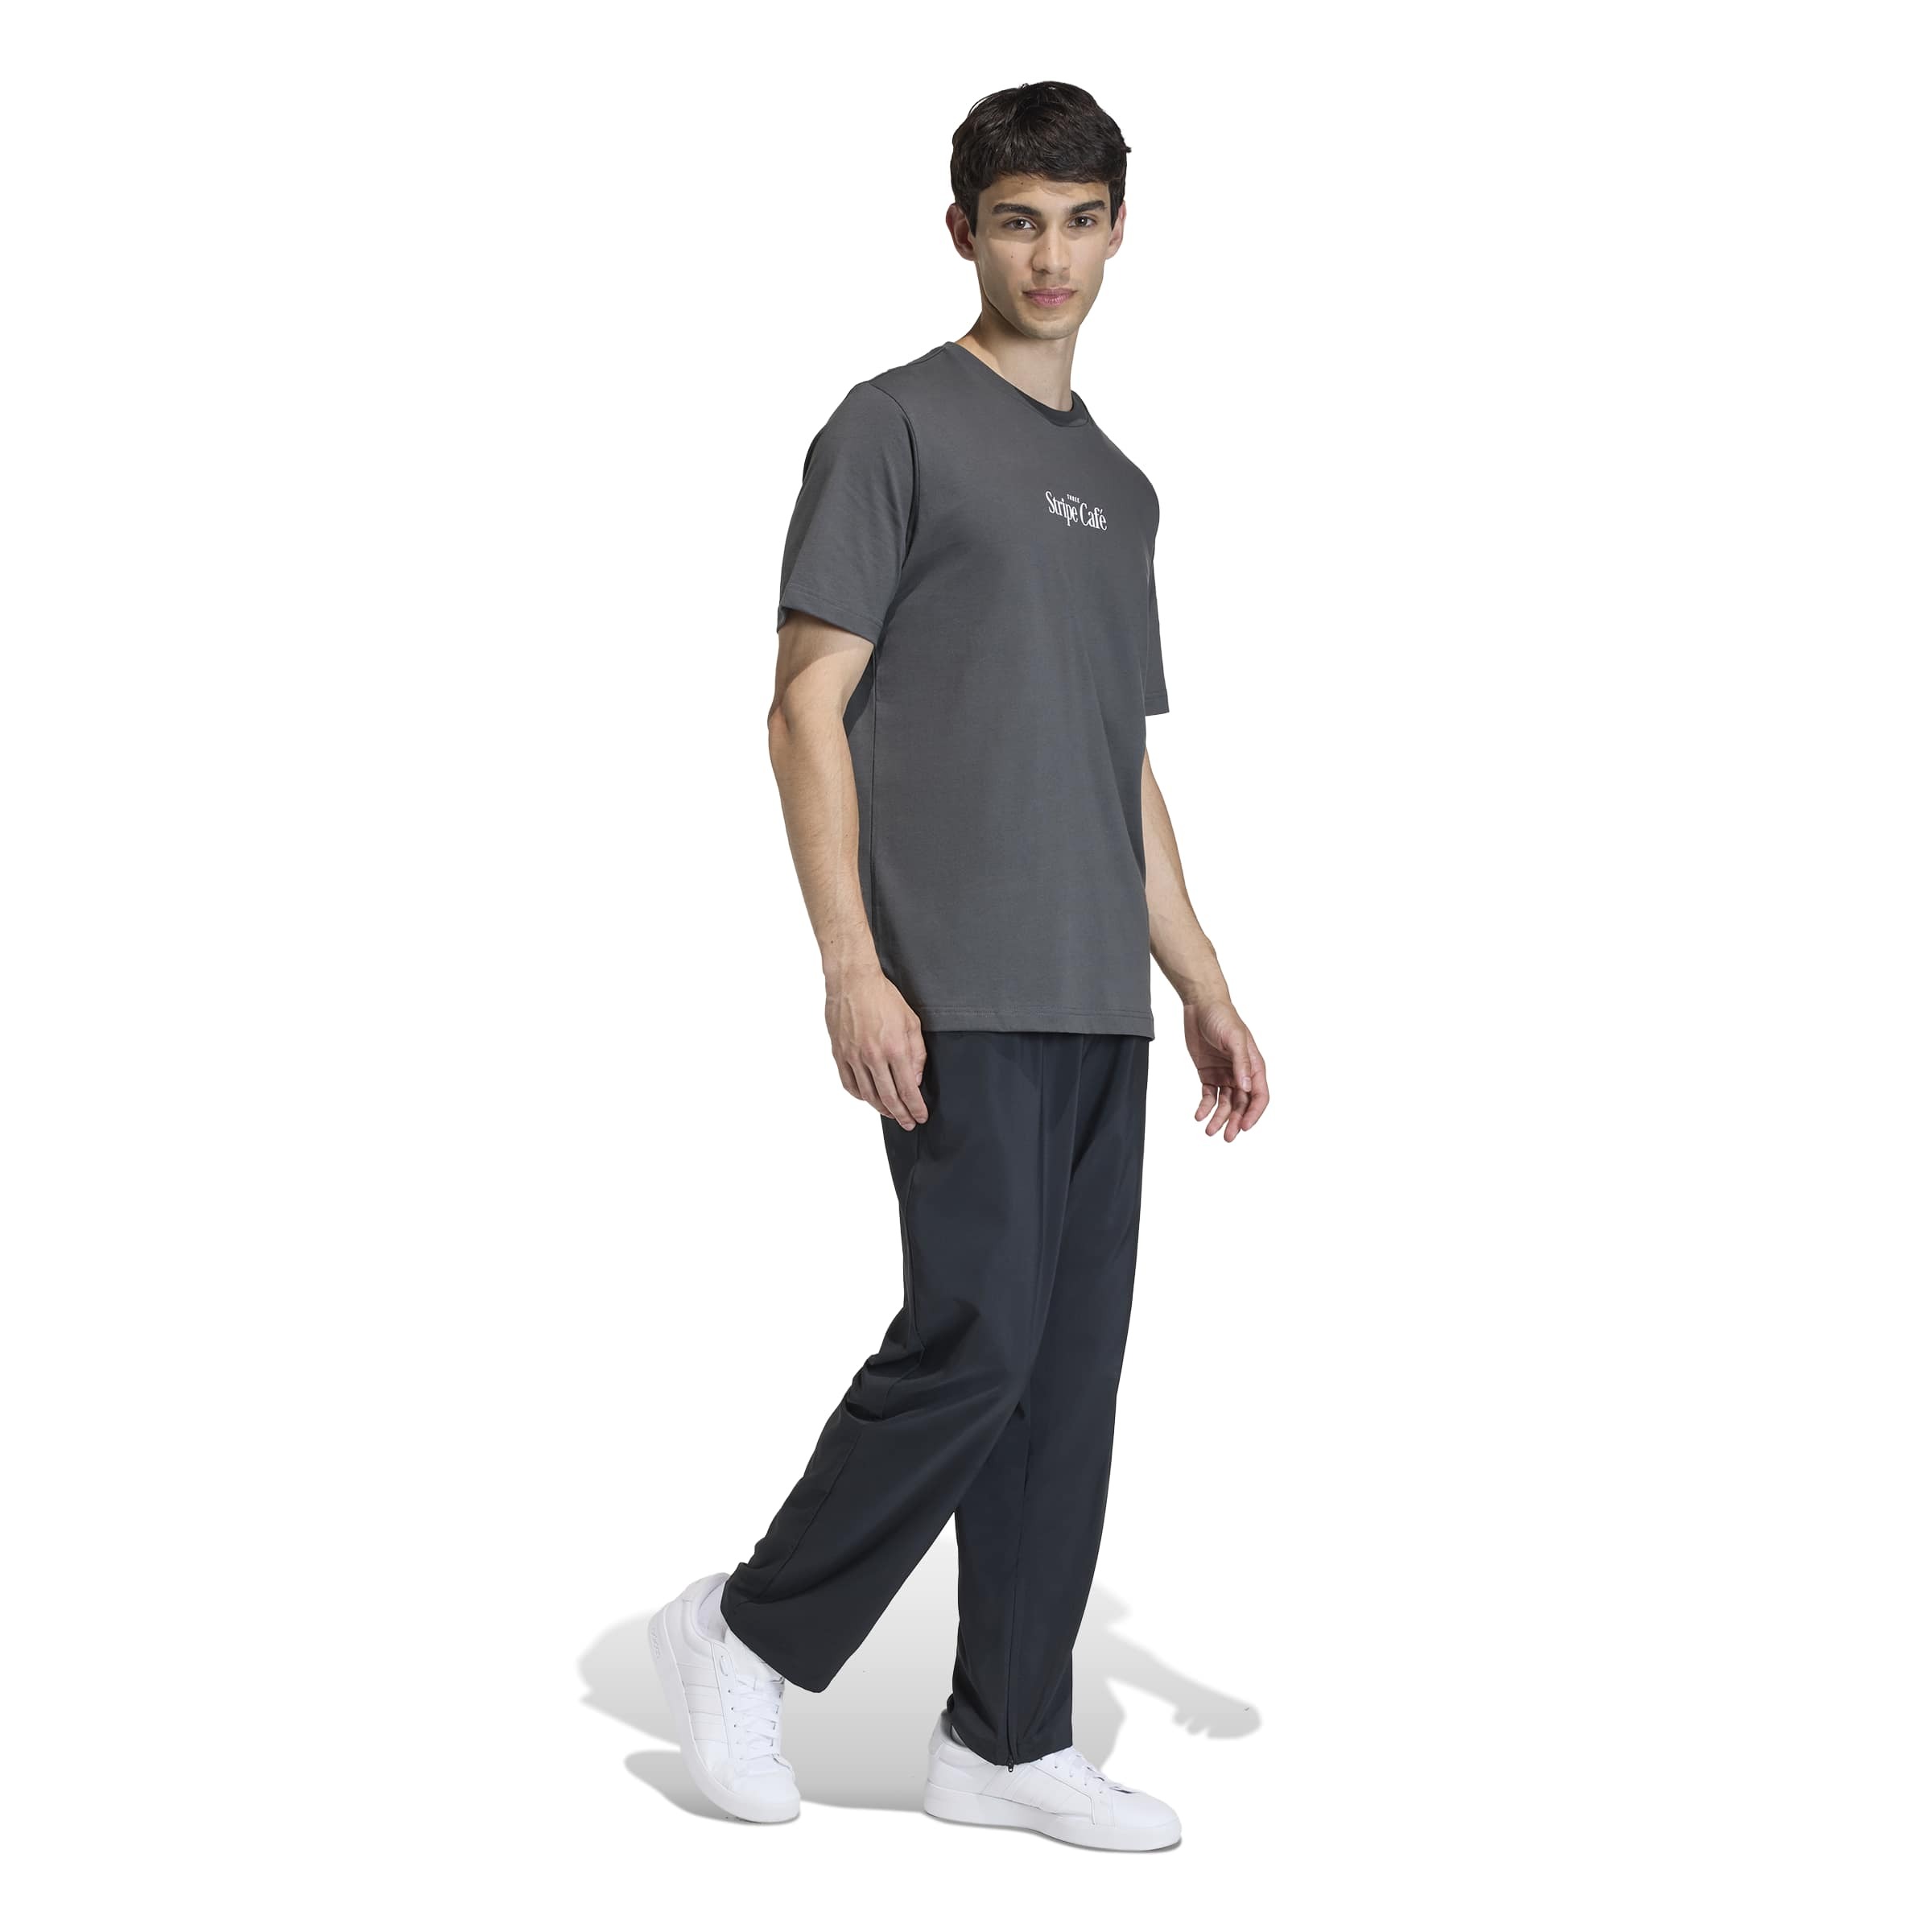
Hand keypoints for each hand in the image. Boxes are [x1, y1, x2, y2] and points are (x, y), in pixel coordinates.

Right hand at [825, 967, 927, 1129]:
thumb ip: (917, 1054)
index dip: (915, 1108)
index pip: (908, 1089)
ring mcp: (853, 1057)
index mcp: (895, 1048)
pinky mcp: (839, 1054)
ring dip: (881, 1109)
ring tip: (891, 1113)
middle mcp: (873, 1057)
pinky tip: (868, 1098)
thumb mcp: (911, 1022)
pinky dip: (860, 1096)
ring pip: (868, 1095)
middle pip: (888, 1098)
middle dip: (901, 1115)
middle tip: (908, 1123)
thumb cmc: (884, 997)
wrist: (853, 982)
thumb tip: (915, 1079)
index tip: (921, 1117)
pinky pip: (849, 1084)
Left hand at [1183, 998, 1267, 1141]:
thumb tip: (1246, 1087)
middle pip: (1242, 1104)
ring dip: (1219, 1118)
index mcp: (1254, 1065)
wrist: (1200, 1005)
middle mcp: (1241, 1072)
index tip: (1244, 1126)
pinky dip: (1205, 1107)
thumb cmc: (1222, 1017)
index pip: (1259, 1095)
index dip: (1254, 1113)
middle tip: (1227, 1137)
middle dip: (1235, 1121)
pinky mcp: (1208, 1073)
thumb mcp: (1234, 1038)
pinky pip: (1209, 1095)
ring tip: (1210, 1131)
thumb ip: (1241, 1063)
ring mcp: (1225, 1074)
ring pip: (1225, 1103)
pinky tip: (1199, 1115)